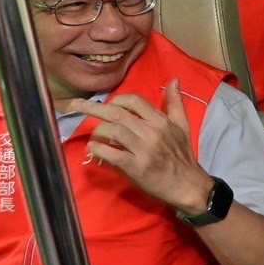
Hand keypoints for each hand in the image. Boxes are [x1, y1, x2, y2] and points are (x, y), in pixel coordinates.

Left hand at [70, 80, 210, 212]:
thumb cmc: (182, 155)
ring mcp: (143, 150)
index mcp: (161, 121)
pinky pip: (112, 154)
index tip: (108, 104)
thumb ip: (175, 102)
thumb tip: (173, 79)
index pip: (134, 101)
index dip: (116, 99)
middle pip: (118, 114)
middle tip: (75, 105)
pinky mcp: (136, 167)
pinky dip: (99, 149)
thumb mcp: (182, 126)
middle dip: (93, 108)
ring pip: (114, 131)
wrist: (188, 185)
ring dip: (98, 131)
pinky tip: (93, 149)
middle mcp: (151, 132)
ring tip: (94, 136)